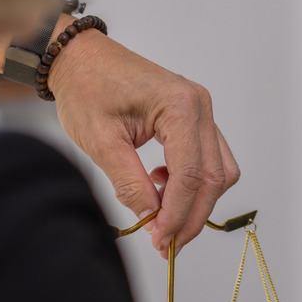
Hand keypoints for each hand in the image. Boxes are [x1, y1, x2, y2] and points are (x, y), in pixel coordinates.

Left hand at [45, 29, 239, 256]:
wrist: (81, 58)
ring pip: (219, 169)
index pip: (192, 174)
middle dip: (193, 215)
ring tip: (162, 213)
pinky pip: (209, 156)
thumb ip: (130, 184)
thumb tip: (152, 220)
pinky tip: (160, 183)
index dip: (179, 214)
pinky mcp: (195, 115)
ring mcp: (202, 109)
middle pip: (214, 176)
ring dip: (197, 199)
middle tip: (166, 243)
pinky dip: (192, 180)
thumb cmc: (87, 90)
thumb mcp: (101, 142)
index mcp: (179, 107)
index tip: (161, 242)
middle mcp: (200, 106)